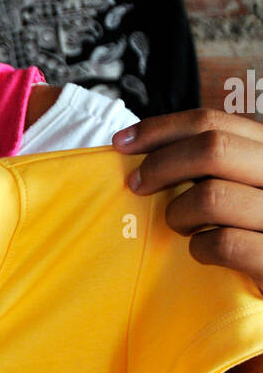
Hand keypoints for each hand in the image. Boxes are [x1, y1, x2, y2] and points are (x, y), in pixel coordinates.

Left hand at [113, 108, 262, 295]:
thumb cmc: (251, 224)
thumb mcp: (239, 180)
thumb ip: (211, 162)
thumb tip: (141, 148)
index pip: (211, 121)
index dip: (160, 128)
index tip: (121, 143)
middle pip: (213, 149)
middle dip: (161, 166)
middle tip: (137, 186)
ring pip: (213, 196)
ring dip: (179, 213)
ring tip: (179, 225)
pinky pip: (225, 243)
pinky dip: (200, 248)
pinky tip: (200, 251)